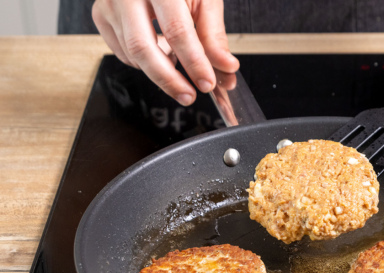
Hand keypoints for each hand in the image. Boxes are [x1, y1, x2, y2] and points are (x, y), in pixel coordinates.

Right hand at [93, 0, 239, 105]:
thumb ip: (213, 34)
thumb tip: (225, 68)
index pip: (177, 30)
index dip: (194, 62)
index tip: (207, 83)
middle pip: (143, 48)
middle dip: (168, 80)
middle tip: (189, 95)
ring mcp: (109, 3)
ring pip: (131, 54)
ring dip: (159, 71)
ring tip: (180, 72)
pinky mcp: (101, 15)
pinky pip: (122, 52)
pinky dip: (144, 63)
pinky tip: (161, 56)